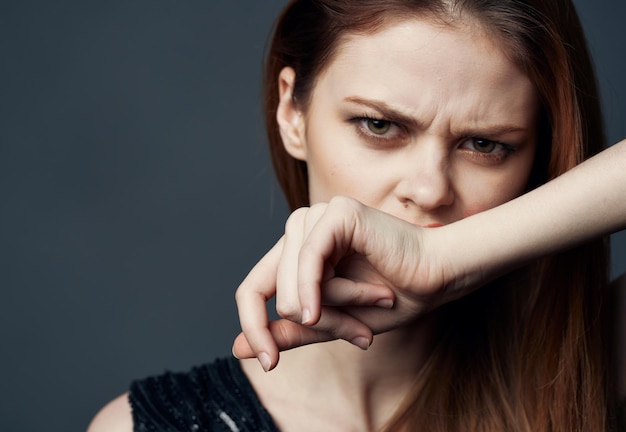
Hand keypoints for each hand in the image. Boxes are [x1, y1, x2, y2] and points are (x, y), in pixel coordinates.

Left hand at [233, 196, 468, 370]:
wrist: (436, 279)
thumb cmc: (391, 296)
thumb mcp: (331, 323)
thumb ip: (289, 331)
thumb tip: (237, 348)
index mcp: (294, 253)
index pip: (253, 289)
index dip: (255, 327)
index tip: (269, 363)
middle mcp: (299, 230)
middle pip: (277, 293)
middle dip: (320, 321)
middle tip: (360, 326)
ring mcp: (315, 217)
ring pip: (294, 285)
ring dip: (336, 306)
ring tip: (375, 296)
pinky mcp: (335, 213)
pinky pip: (309, 261)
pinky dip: (322, 290)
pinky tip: (342, 303)